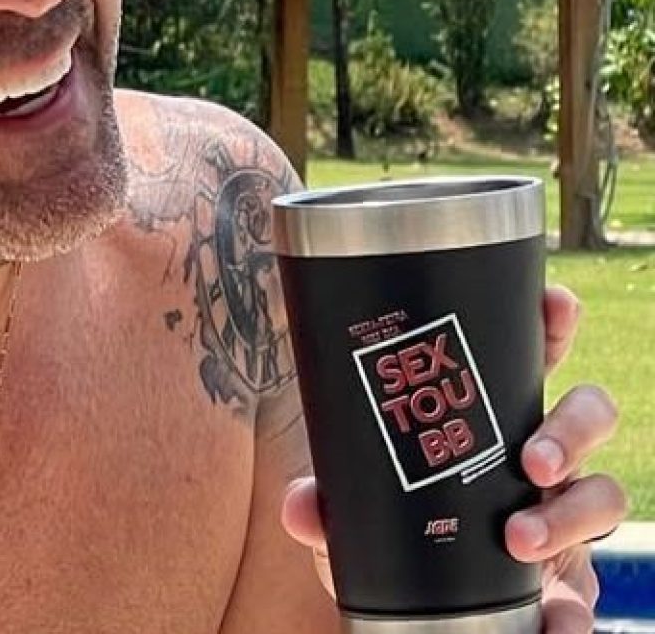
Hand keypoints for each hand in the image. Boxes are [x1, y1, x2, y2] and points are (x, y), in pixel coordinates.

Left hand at [280, 285, 628, 632]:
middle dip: (572, 427)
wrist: (420, 611)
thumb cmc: (397, 529)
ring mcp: (560, 515)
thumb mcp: (358, 510)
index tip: (556, 304)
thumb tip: (299, 505)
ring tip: (520, 539)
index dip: (552, 323)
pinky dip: (579, 612)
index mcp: (492, 415)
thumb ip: (329, 504)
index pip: (532, 354)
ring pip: (605, 494)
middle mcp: (537, 456)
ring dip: (571, 513)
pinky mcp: (568, 582)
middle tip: (533, 461)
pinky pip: (592, 594)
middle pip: (587, 413)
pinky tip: (560, 624)